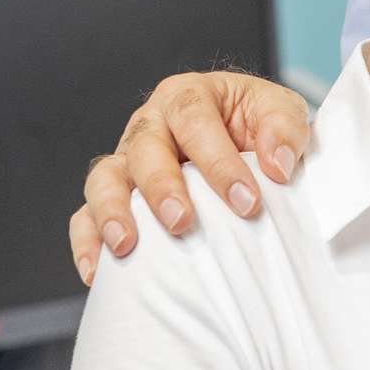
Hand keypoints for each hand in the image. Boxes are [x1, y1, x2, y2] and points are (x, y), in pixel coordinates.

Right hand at [70, 71, 311, 281]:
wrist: (244, 144)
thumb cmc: (258, 127)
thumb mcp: (281, 112)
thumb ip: (284, 128)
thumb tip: (277, 164)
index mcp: (189, 96)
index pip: (196, 120)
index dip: (218, 161)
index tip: (247, 202)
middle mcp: (151, 125)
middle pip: (144, 148)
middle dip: (162, 187)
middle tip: (182, 222)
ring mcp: (126, 161)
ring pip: (103, 178)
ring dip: (112, 212)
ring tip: (126, 245)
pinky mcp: (114, 196)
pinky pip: (85, 216)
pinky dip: (86, 242)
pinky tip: (96, 272)